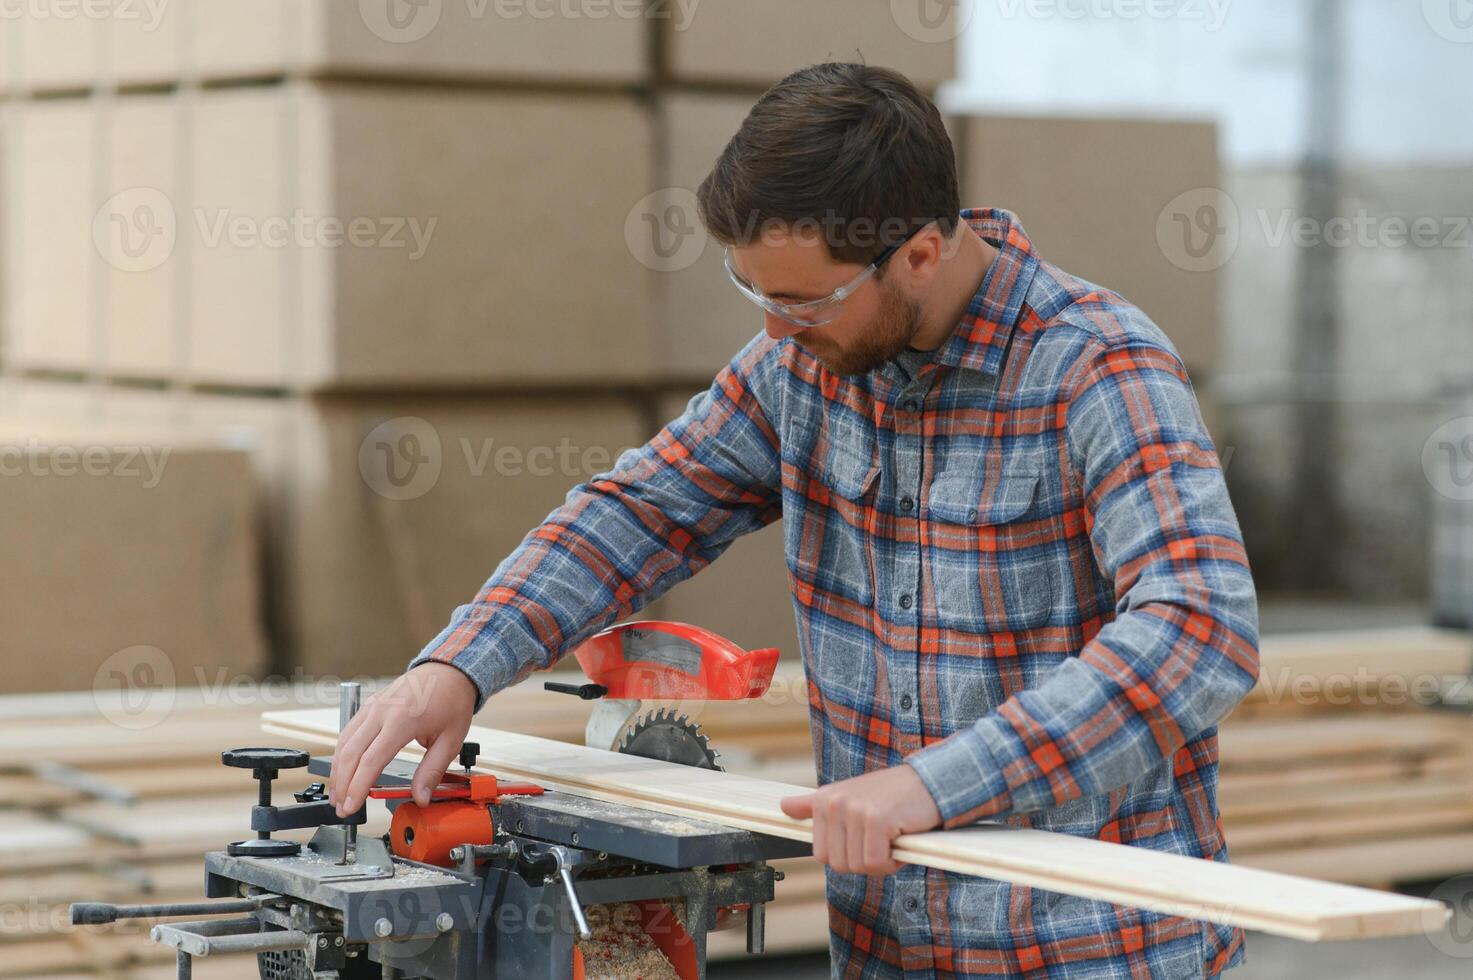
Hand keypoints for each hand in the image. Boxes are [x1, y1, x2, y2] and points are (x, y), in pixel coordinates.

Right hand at [327, 662, 477, 816]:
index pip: (371, 759)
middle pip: (351, 753)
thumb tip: (421, 798)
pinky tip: (342, 771)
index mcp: (403, 720)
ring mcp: (372, 706)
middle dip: (342, 785)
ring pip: (344, 743)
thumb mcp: (451, 740)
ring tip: (339, 796)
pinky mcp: (369, 706)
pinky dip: (342, 754)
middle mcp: (382, 711)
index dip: (358, 786)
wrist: (448, 671)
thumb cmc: (451, 701)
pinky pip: (348, 732)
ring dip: (337, 771)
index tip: (351, 807)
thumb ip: (433, 771)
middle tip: (342, 809)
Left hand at [779, 764, 941, 876]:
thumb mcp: (848, 795)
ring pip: (858, 865)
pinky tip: (901, 839)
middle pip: (839, 864)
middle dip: (864, 861)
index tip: (865, 841)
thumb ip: (814, 804)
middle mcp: (834, 803)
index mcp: (823, 799)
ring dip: (882, 861)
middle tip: (883, 840)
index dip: (847, 856)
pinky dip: (893, 861)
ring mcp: (853, 810)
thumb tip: (784, 806)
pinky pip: (877, 862)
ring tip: (893, 836)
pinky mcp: (875, 820)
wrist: (929, 781)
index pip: (822, 854)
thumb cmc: (890, 794)